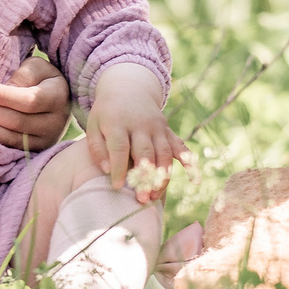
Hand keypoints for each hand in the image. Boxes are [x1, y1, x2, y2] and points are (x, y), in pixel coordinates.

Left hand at [0, 52, 72, 150]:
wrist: (57, 102)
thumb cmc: (42, 79)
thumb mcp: (38, 67)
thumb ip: (24, 75)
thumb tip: (6, 90)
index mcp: (58, 98)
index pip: (28, 100)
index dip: (2, 96)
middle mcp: (55, 123)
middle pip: (17, 121)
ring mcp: (45, 141)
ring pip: (11, 137)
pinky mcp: (33, 152)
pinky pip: (8, 147)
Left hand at [80, 64, 184, 202]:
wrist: (128, 89)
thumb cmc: (107, 114)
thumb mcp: (94, 125)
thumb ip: (96, 148)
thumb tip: (107, 171)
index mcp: (119, 122)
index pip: (120, 147)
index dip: (120, 168)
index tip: (117, 187)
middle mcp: (141, 125)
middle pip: (146, 153)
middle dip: (145, 177)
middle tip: (141, 199)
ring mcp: (158, 128)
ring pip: (164, 154)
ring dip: (162, 177)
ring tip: (155, 197)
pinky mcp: (168, 131)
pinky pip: (181, 147)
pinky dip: (189, 163)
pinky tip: (194, 180)